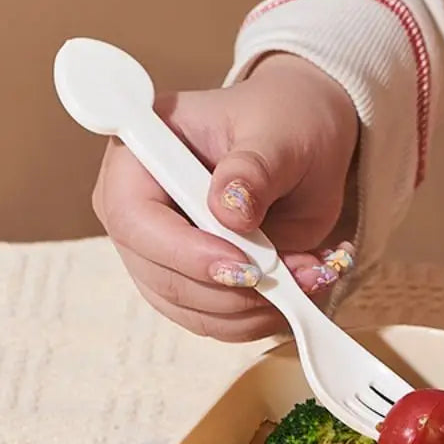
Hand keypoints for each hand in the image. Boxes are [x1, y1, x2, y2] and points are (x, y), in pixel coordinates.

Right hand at [91, 53, 358, 340]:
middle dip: (233, 293)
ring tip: (309, 274)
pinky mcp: (191, 281)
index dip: (186, 254)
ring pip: (190, 310)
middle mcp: (136, 209)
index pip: (134, 219)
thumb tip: (229, 210)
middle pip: (160, 278)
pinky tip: (300, 287)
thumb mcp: (280, 134)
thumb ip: (254, 169)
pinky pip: (217, 321)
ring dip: (254, 310)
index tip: (247, 268)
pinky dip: (262, 316)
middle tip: (298, 277)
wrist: (305, 139)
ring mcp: (159, 251)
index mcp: (139, 155)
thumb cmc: (285, 121)